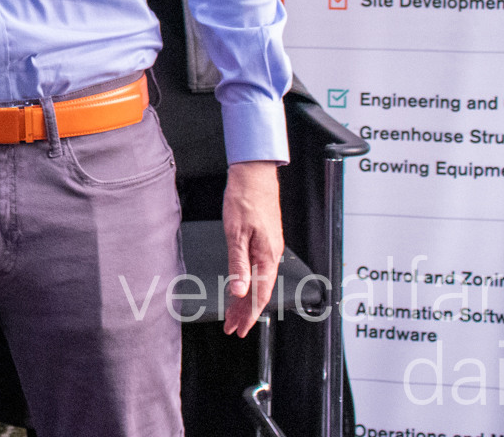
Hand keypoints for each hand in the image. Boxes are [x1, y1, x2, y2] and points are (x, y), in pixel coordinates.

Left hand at [221, 160, 283, 336]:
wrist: (254, 174)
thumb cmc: (245, 198)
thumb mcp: (235, 233)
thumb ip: (238, 265)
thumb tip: (239, 291)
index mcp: (267, 256)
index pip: (259, 294)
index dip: (249, 314)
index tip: (239, 328)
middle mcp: (272, 255)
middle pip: (259, 291)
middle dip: (245, 312)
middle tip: (232, 327)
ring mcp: (269, 248)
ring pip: (258, 281)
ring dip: (246, 299)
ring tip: (233, 314)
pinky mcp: (264, 241)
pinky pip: (258, 270)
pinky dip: (248, 283)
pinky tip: (241, 288)